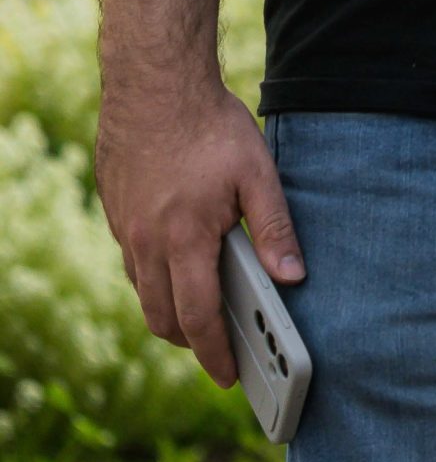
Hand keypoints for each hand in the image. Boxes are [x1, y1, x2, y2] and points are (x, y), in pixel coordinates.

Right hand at [94, 80, 300, 387]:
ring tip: (206, 312)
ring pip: (144, 294)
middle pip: (163, 318)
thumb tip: (293, 277)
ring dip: (171, 312)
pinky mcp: (117, 216)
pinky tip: (182, 266)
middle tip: (222, 349)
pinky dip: (156, 280)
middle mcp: (146, 243)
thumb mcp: (258, 173)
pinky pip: (134, 266)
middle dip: (192, 342)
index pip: (197, 318)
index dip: (214, 354)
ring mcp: (126, 231)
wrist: (154, 86)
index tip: (229, 376)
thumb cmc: (211, 127)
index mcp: (185, 239)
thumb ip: (274, 228)